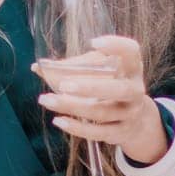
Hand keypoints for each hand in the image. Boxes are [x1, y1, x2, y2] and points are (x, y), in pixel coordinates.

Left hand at [31, 34, 168, 163]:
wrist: (136, 122)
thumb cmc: (111, 89)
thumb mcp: (102, 74)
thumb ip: (74, 67)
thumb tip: (38, 67)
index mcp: (132, 69)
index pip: (131, 52)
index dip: (115, 45)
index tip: (93, 43)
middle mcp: (135, 90)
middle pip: (117, 89)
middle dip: (89, 87)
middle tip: (63, 84)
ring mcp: (129, 114)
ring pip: (101, 112)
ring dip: (72, 106)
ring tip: (46, 99)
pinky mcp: (120, 132)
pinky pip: (98, 132)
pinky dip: (77, 128)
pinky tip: (59, 121)